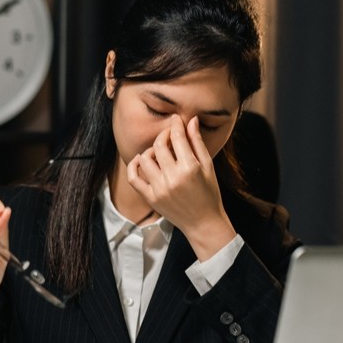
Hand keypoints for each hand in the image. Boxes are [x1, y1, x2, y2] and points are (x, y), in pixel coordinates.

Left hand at [126, 115, 236, 260]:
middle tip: (168, 136)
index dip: (176, 125)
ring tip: (159, 153)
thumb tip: (191, 120)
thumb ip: (198, 143)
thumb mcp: (209, 166)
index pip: (177, 137)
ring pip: (144, 158)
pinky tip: (140, 160)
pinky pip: (133, 178)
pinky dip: (133, 165)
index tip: (175, 120)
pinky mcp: (150, 198)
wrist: (203, 223)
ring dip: (150, 151)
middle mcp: (173, 177)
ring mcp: (159, 189)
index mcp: (190, 168)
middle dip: (163, 135)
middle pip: (159, 145)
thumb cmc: (209, 194)